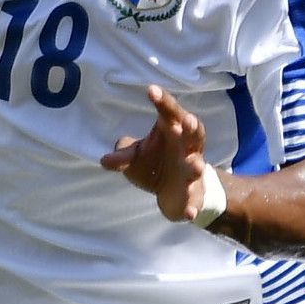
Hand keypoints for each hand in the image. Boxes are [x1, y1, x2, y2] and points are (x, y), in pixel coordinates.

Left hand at [100, 84, 210, 222]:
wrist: (174, 193)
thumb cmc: (154, 163)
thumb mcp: (135, 156)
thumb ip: (122, 155)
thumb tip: (106, 159)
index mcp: (173, 131)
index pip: (170, 112)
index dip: (163, 101)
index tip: (150, 89)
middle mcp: (187, 148)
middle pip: (194, 134)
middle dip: (192, 127)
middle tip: (187, 120)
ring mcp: (192, 171)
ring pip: (198, 165)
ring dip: (196, 165)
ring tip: (195, 165)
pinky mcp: (193, 194)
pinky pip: (194, 200)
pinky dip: (191, 206)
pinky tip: (188, 213)